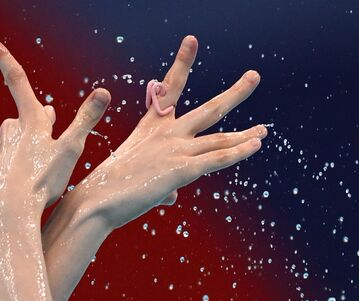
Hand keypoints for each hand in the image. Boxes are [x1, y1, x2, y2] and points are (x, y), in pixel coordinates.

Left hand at [0, 34, 110, 225]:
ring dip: (20, 148)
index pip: (17, 79)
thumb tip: (104, 92)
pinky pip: (0, 164)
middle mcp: (8, 131)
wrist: (8, 213)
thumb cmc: (42, 183)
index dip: (2, 56)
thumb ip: (85, 121)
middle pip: (20, 120)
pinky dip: (10, 169)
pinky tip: (19, 182)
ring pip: (8, 142)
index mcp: (29, 121)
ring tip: (34, 167)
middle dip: (32, 123)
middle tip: (47, 125)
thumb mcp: (70, 151)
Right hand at [70, 35, 266, 230]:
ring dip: (245, 134)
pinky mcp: (181, 170)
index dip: (182, 63)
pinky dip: (238, 152)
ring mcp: (175, 149)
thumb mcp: (136, 179)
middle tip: (254, 77)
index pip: (170, 89)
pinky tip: (256, 144)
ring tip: (265, 130)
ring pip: (219, 138)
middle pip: (209, 109)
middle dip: (234, 94)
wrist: (94, 201)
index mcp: (151, 127)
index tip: (192, 41)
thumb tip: (172, 196)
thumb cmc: (107, 190)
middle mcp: (167, 133)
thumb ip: (162, 184)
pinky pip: (217, 159)